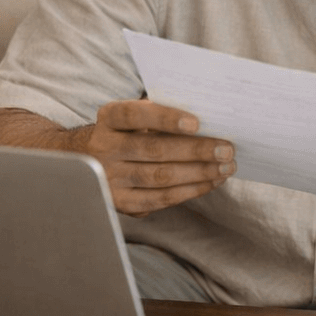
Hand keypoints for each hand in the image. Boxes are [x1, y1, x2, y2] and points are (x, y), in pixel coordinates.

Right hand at [74, 99, 234, 216]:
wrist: (87, 160)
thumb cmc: (127, 132)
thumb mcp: (134, 117)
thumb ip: (160, 113)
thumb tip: (207, 115)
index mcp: (108, 118)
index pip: (134, 115)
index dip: (165, 118)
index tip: (196, 122)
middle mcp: (104, 148)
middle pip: (154, 149)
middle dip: (196, 150)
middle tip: (227, 149)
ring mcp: (109, 177)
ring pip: (160, 177)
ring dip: (199, 172)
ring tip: (226, 167)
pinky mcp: (120, 202)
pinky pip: (159, 199)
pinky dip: (190, 191)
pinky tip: (210, 182)